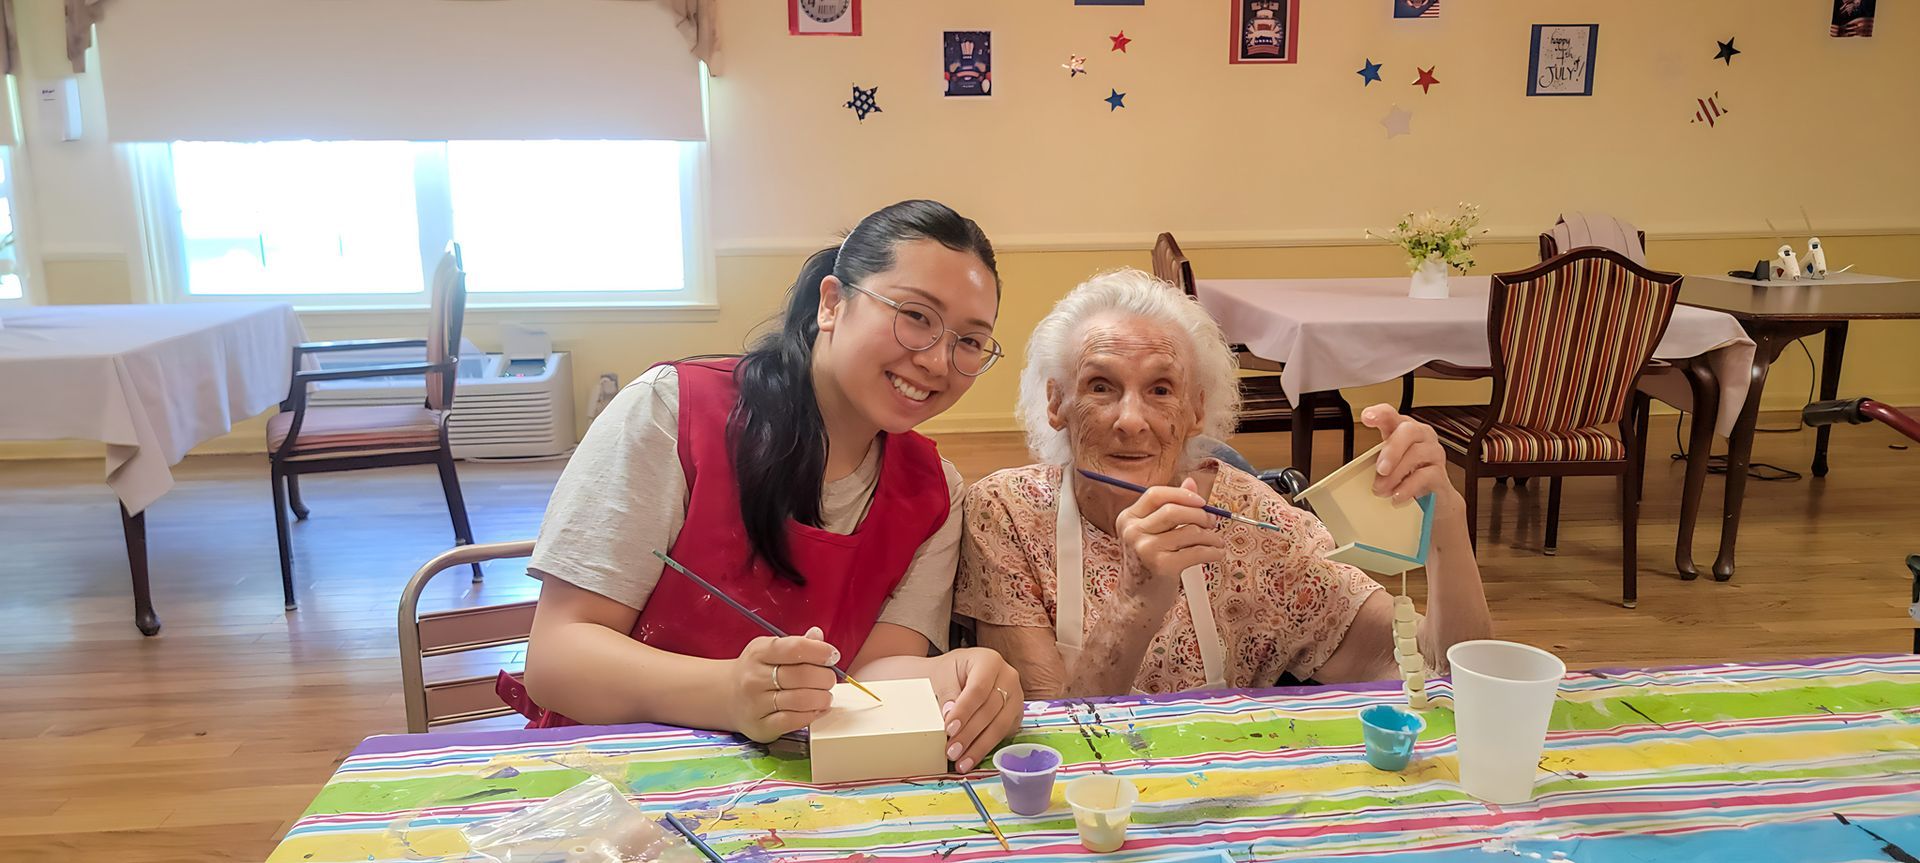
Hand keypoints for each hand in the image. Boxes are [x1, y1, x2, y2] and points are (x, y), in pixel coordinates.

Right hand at [727, 626, 839, 743]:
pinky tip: (817, 709)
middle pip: (802, 676)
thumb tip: (818, 635)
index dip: (820, 651)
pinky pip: (794, 721)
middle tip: (830, 679)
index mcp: (759, 652)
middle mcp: (754, 678)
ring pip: (801, 700)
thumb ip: (796, 644)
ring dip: (822, 698)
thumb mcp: (770, 650)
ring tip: (826, 696)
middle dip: (825, 677)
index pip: (795, 648)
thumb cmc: (757, 671)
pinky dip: (812, 715)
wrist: (728, 696)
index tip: (832, 656)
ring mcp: (755, 704)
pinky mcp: (761, 726)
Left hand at [929, 647, 1024, 772]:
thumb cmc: (948, 674)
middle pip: (990, 709)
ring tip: (960, 763)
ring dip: (979, 746)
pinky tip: (971, 759)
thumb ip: (946, 693)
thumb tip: (949, 716)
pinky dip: (987, 748)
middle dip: (970, 733)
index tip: (949, 729)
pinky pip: (1004, 733)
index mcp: (989, 660)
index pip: (978, 689)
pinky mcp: (1016, 713)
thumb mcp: (942, 676)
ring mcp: (1016, 695)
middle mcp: (1008, 676)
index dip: (964, 711)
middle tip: (951, 751)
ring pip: (1000, 724)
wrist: (957, 674)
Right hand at [1115, 478, 1226, 591]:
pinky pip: (1197, 551)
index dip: (1182, 494)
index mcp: (1128, 518)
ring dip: (1211, 536)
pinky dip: (1213, 551)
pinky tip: (1215, 554)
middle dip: (1200, 515)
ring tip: (1215, 542)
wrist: (1137, 601)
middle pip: (1174, 510)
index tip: (1201, 501)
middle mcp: (1133, 532)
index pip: (1156, 494)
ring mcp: (1146, 549)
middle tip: (1211, 523)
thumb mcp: (1152, 533)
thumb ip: (1171, 507)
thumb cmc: (1147, 565)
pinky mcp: (1162, 566)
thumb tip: (1191, 482)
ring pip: (1190, 531)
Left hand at [1360, 404, 1460, 506]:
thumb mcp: (1388, 465)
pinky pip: (1425, 475)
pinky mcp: (1440, 471)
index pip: (1391, 414)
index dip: (1379, 413)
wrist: (1433, 498)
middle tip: (1380, 469)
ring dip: (1396, 473)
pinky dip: (1408, 487)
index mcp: (1403, 429)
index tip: (1367, 418)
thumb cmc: (1407, 475)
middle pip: (1408, 430)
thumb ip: (1377, 462)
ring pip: (1416, 453)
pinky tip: (1397, 496)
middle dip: (1391, 450)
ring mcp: (1433, 451)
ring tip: (1382, 489)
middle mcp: (1421, 435)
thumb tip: (1359, 473)